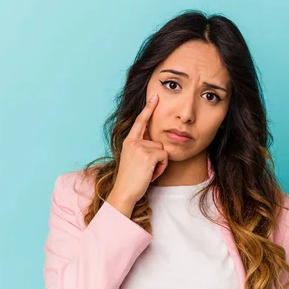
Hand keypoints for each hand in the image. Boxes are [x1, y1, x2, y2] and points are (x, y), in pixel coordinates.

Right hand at [108, 93, 167, 210]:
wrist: (124, 192)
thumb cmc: (131, 179)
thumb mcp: (133, 160)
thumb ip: (141, 148)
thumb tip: (156, 144)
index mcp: (129, 141)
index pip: (140, 121)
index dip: (148, 109)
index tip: (155, 97)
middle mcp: (133, 142)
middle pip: (158, 142)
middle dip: (157, 157)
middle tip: (146, 170)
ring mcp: (140, 148)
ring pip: (162, 150)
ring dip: (160, 164)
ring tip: (148, 173)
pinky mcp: (148, 155)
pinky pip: (164, 157)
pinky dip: (161, 167)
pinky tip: (151, 174)